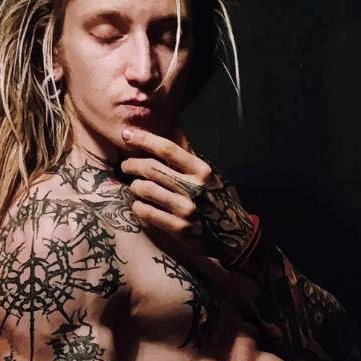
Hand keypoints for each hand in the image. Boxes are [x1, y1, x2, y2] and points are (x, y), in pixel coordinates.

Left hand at [120, 123, 256, 265]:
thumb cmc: (216, 200)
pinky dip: (138, 206)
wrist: (235, 235)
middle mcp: (195, 188)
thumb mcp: (208, 175)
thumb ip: (188, 156)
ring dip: (134, 186)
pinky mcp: (180, 229)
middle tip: (126, 165)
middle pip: (151, 168)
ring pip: (144, 189)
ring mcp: (187, 210)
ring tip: (136, 187)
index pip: (167, 149)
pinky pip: (146, 212)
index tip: (126, 135)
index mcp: (202, 171)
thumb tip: (169, 126)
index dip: (143, 139)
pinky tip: (140, 205)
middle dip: (132, 164)